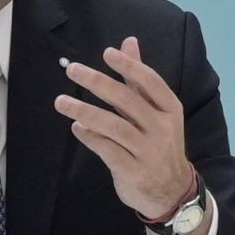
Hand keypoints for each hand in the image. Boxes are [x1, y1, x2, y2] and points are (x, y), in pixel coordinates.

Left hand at [56, 38, 203, 234]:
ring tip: (62, 102)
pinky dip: (91, 137)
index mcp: (170, 109)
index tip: (107, 53)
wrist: (172, 191)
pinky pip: (108, 151)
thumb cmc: (160, 144)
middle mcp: (161, 128)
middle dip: (98, 83)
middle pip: (128, 101)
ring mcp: (148, 152)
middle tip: (73, 70)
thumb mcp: (157, 112)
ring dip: (85, 111)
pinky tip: (76, 127)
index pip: (151, 82)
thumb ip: (140, 79)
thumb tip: (129, 42)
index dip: (129, 67)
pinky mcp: (133, 172)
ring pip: (114, 127)